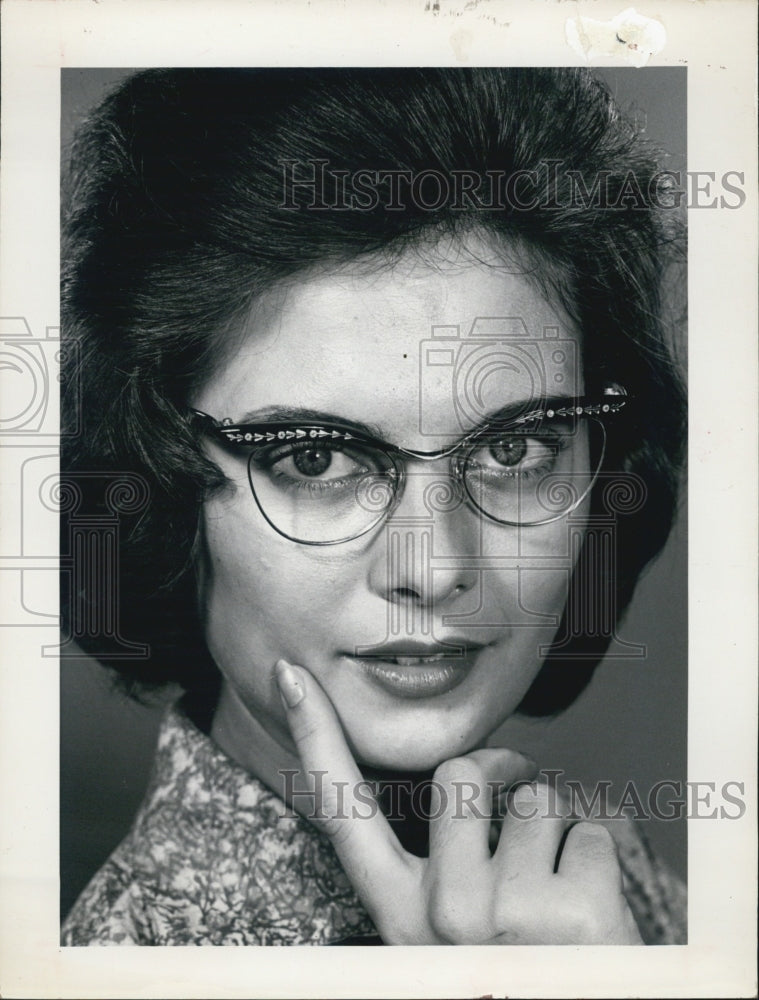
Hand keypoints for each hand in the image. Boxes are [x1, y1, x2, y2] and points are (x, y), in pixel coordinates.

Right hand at [276, 658, 643, 944]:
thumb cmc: (516, 971)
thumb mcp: (451, 935)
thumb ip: (441, 867)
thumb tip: (467, 770)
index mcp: (402, 917)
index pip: (345, 813)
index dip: (316, 738)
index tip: (292, 676)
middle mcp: (444, 916)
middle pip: (460, 772)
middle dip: (502, 770)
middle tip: (521, 801)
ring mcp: (509, 916)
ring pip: (538, 798)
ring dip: (557, 829)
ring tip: (556, 892)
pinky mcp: (578, 915)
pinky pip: (592, 831)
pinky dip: (596, 857)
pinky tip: (593, 915)